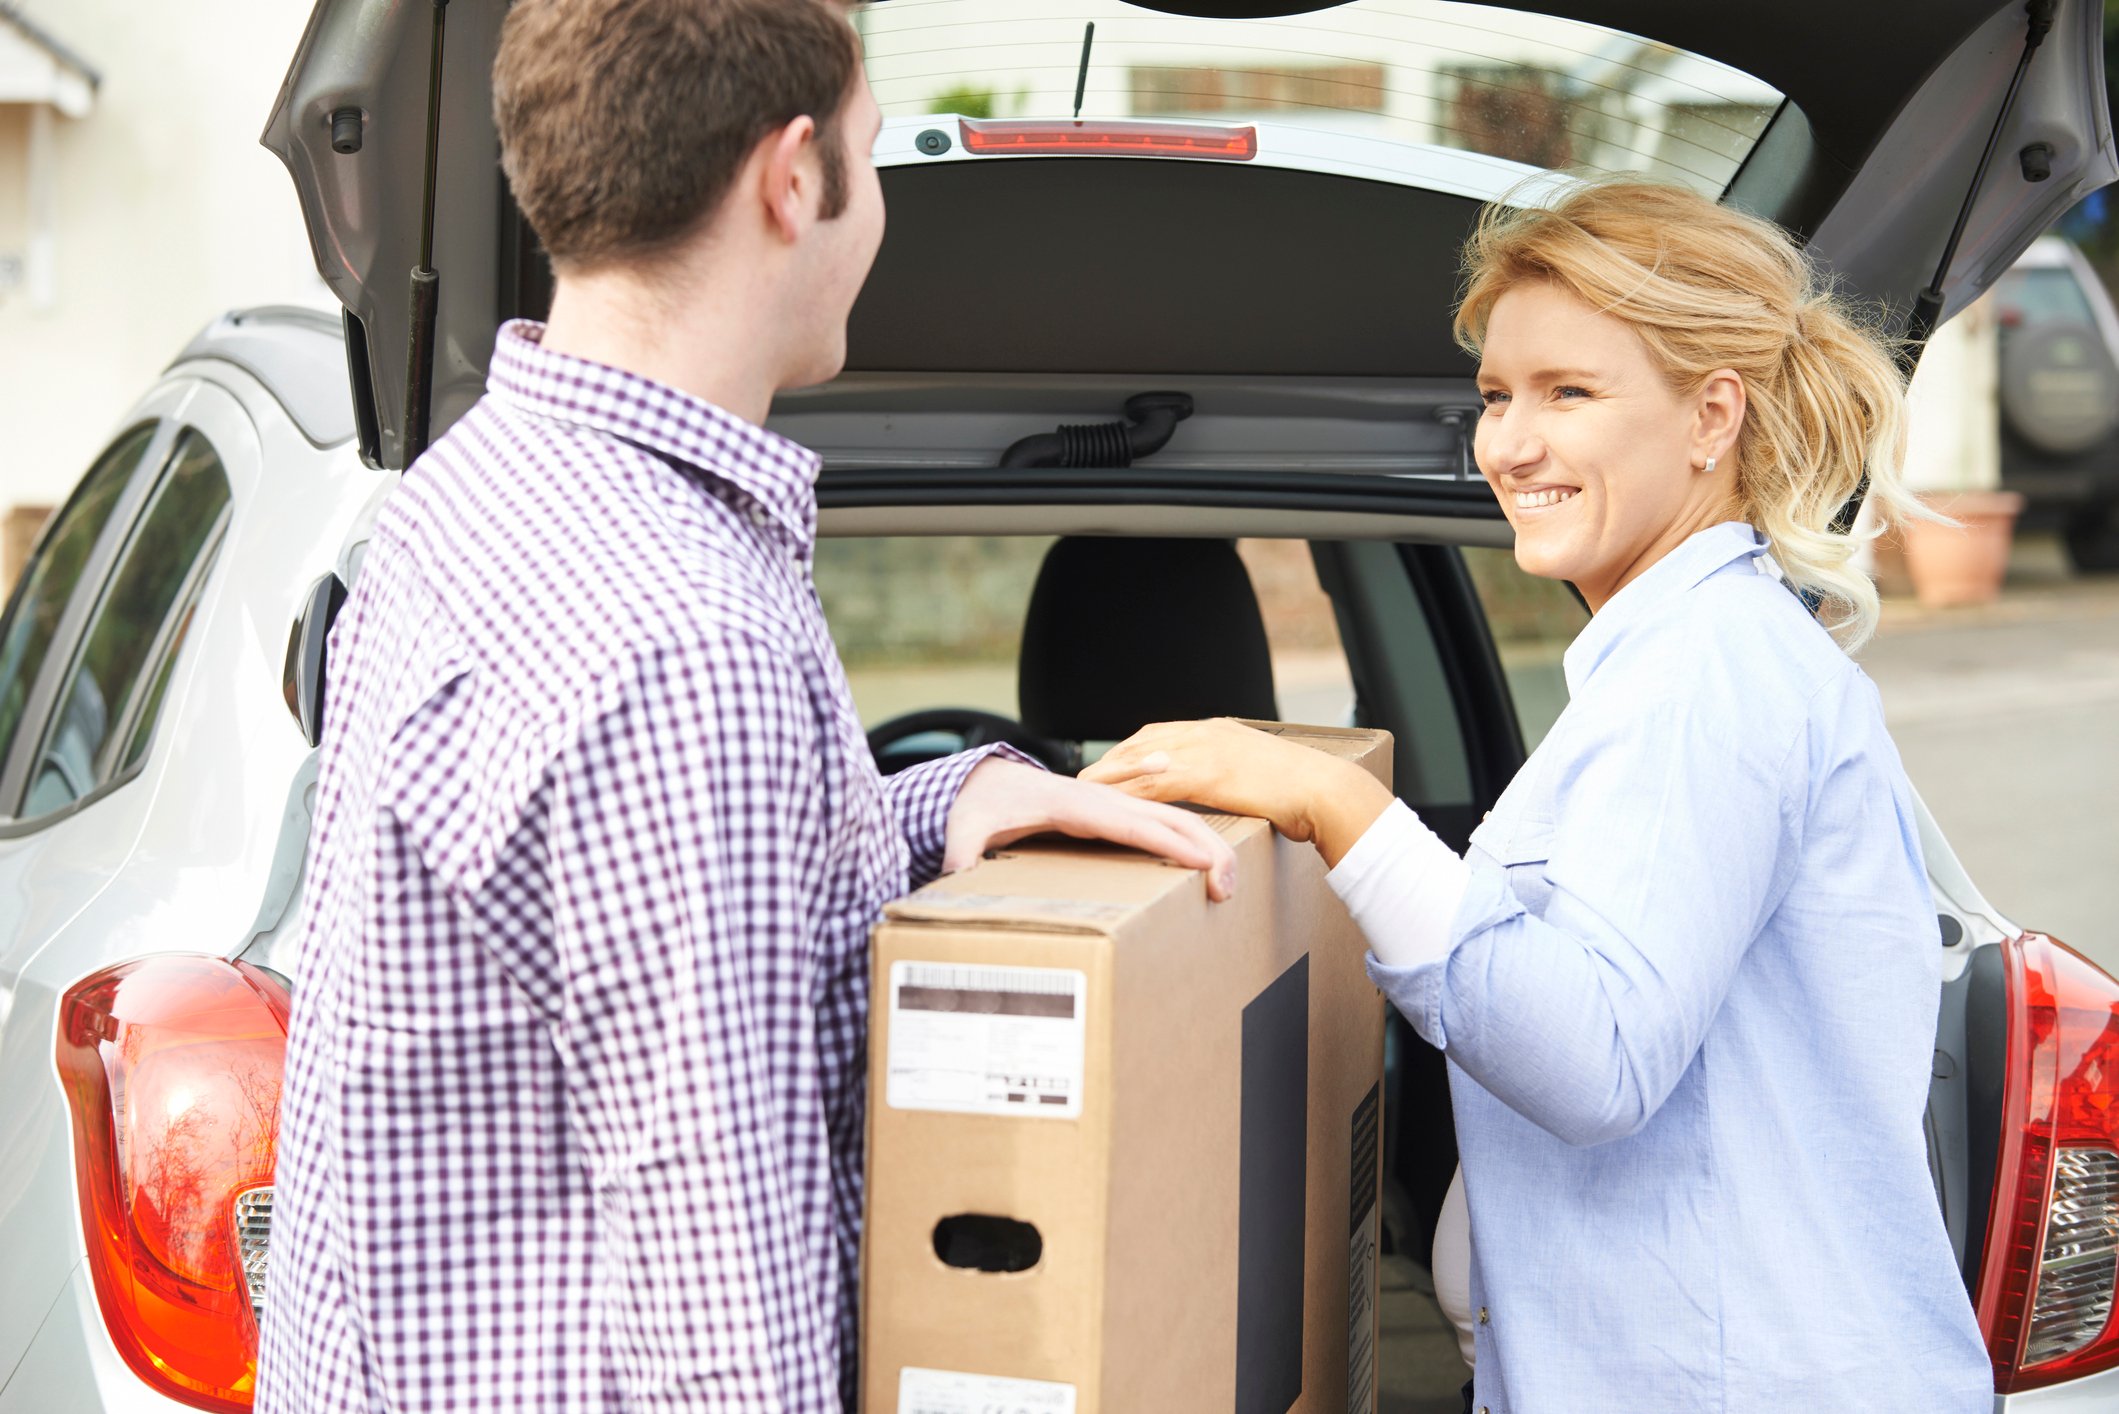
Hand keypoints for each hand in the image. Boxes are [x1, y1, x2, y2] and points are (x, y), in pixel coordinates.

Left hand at [943, 757, 1238, 899]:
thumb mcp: (962, 830)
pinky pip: (1161, 822)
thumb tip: (954, 876)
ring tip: (1229, 883)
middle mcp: (1098, 799)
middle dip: (1204, 847)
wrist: (979, 782)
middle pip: (1166, 815)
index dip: (1168, 842)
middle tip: (1229, 887)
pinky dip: (1191, 839)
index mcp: (1069, 804)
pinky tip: (1208, 862)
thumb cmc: (975, 807)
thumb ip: (959, 853)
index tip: (1203, 863)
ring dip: (1205, 844)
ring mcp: (1110, 803)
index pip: (1129, 823)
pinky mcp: (1113, 813)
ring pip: (1172, 816)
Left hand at [1079, 718, 1393, 866]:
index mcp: (1220, 730)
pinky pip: (1156, 781)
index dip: (1131, 750)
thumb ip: (1236, 777)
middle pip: (1144, 741)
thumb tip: (1226, 792)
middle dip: (1112, 760)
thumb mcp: (1261, 775)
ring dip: (1110, 775)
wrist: (1326, 792)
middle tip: (1085, 778)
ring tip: (1085, 791)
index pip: (1162, 733)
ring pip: (1143, 759)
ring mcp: (1207, 749)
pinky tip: (1110, 803)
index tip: (1109, 764)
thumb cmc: (1304, 792)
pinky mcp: (1208, 773)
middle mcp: (1208, 732)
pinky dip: (1129, 790)